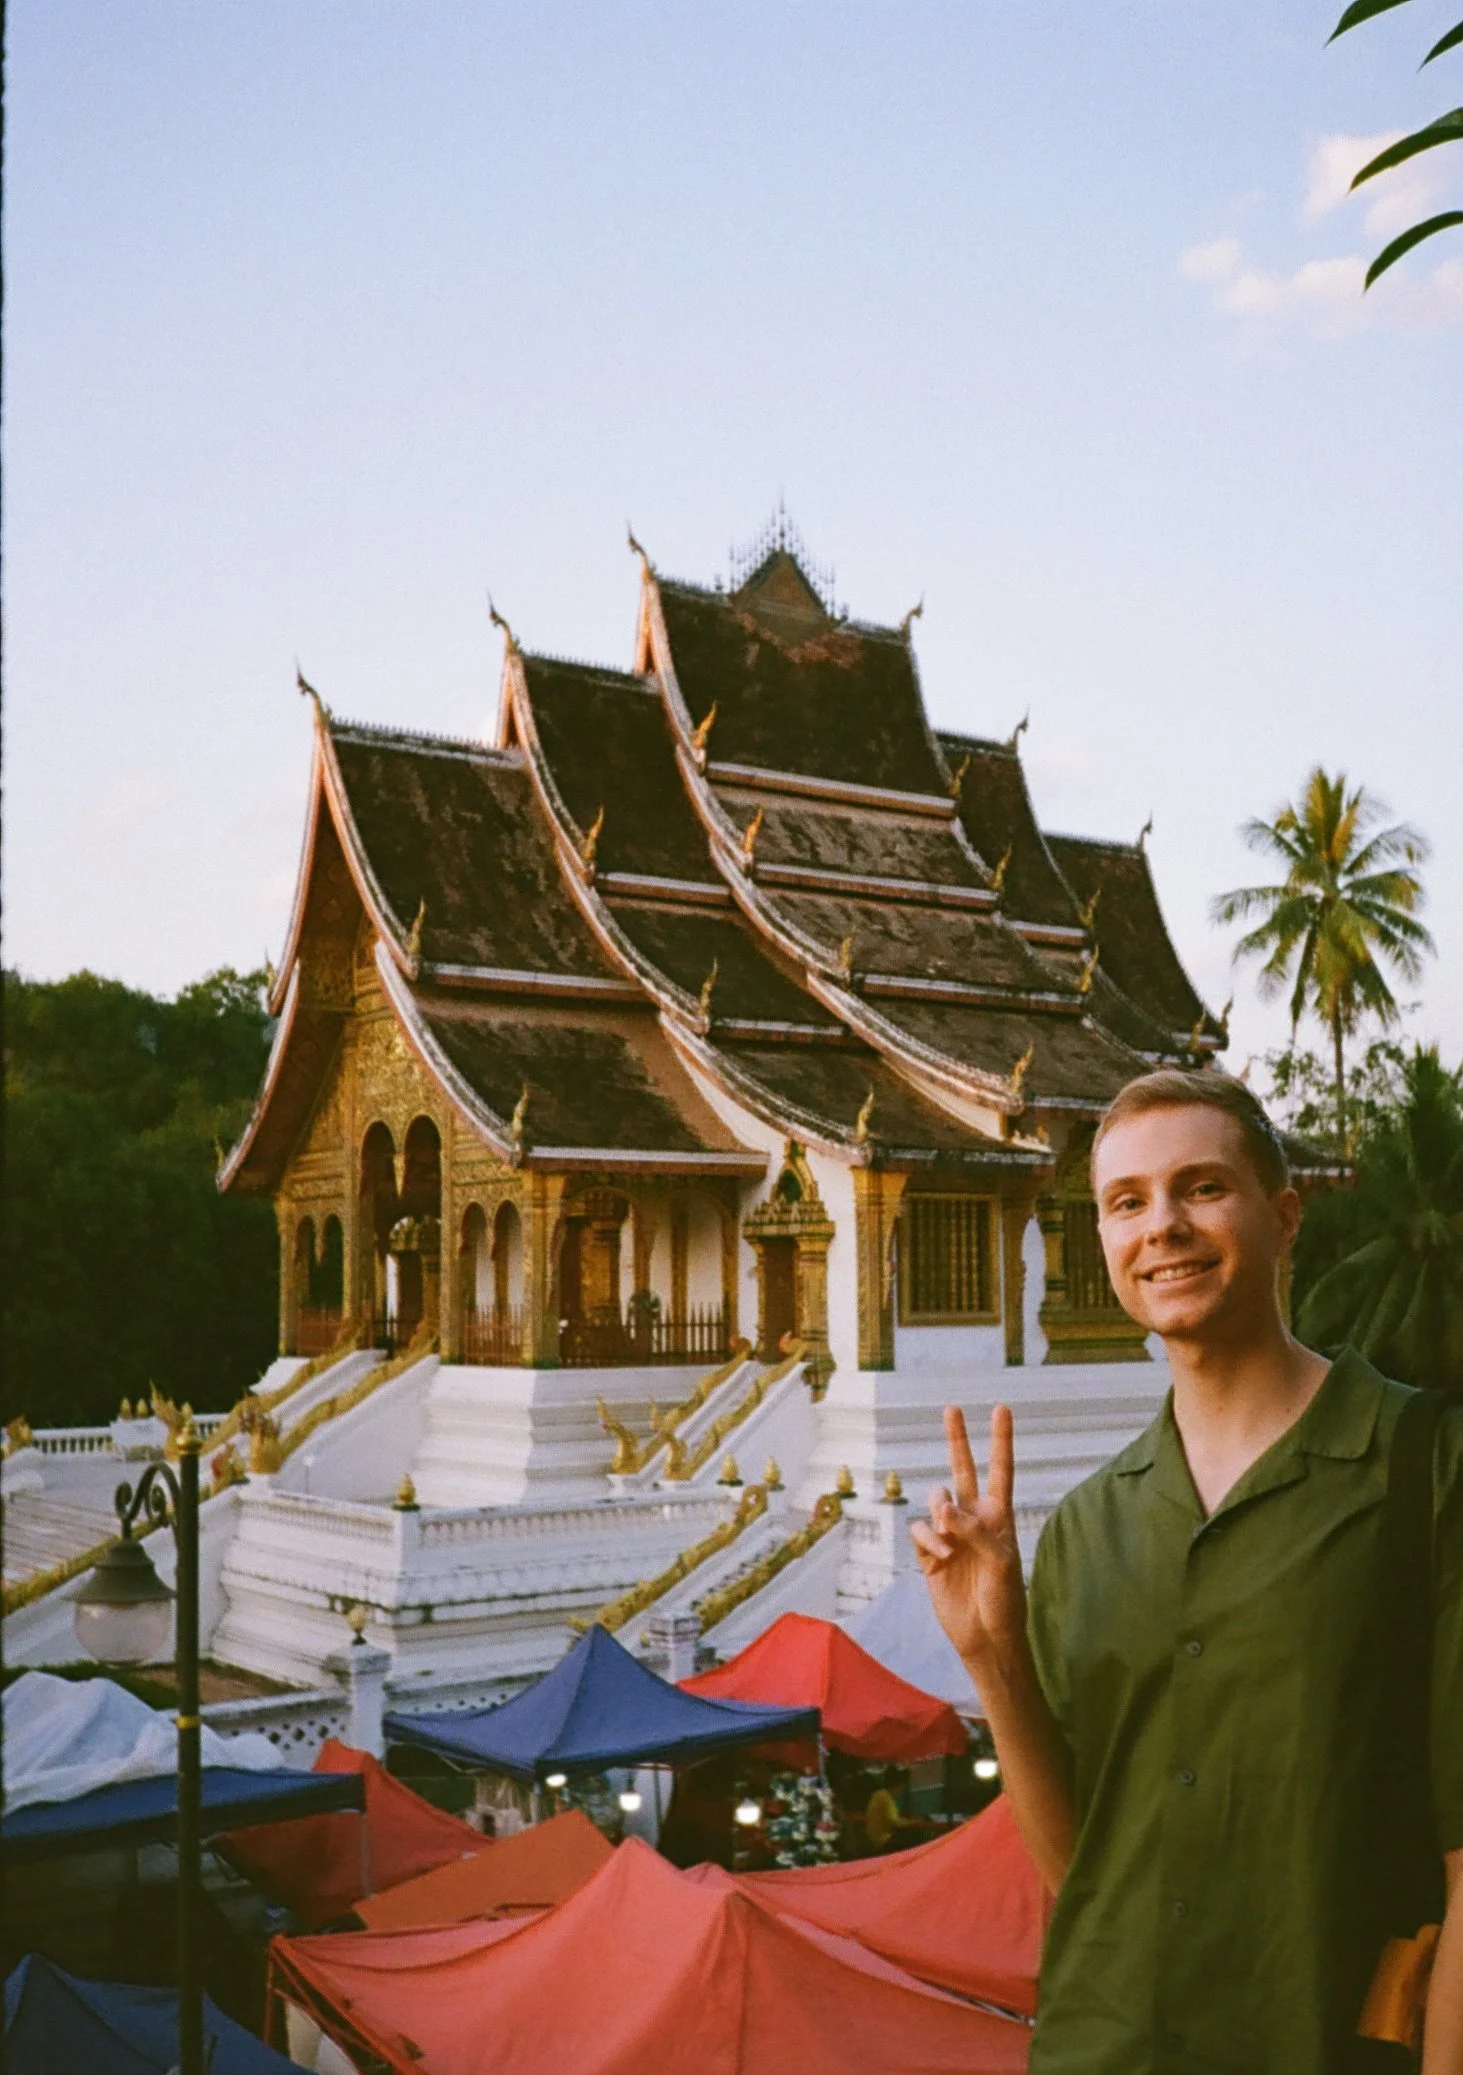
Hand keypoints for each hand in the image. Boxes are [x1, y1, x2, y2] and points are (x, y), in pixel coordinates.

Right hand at [912, 1404, 1025, 1672]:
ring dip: (941, 1514)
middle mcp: (973, 1520)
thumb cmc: (1005, 1601)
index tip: (1001, 1408)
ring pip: (936, 1500)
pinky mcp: (930, 1553)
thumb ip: (976, 1531)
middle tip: (951, 1408)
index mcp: (999, 1518)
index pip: (1000, 1470)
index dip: (1000, 1440)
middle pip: (963, 1470)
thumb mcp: (1002, 1563)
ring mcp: (950, 1535)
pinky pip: (921, 1530)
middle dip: (957, 1440)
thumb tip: (944, 1508)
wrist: (985, 1637)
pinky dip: (929, 1538)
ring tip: (951, 1541)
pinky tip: (941, 1555)